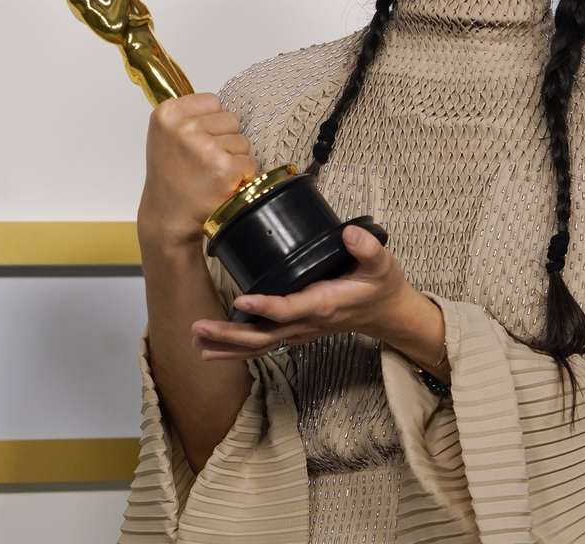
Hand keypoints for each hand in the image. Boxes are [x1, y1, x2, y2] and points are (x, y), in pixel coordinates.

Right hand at [137, 93, 258, 254]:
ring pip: (243, 141)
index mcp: (168, 114)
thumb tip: (226, 102)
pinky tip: (222, 185)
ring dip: (234, 159)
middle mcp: (184, 128)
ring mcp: (205, 148)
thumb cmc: (171, 178)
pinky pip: (250, 162)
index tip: (195, 143)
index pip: (213, 102)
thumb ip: (191, 116)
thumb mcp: (167, 136)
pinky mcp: (224, 169)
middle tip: (204, 163)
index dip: (211, 124)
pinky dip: (242, 176)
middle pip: (232, 119)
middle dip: (225, 140)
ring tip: (211, 175)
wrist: (168, 217)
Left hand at [191, 224, 421, 359]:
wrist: (387, 313)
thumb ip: (367, 249)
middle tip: (198, 328)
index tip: (239, 300)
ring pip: (259, 345)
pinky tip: (214, 348)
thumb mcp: (383, 264)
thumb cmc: (381, 286)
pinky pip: (263, 344)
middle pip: (263, 336)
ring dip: (227, 345)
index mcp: (324, 305)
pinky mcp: (296, 331)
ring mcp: (300, 331)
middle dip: (230, 335)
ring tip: (197, 341)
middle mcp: (307, 322)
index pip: (289, 309)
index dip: (264, 307)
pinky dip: (238, 349)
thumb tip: (349, 234)